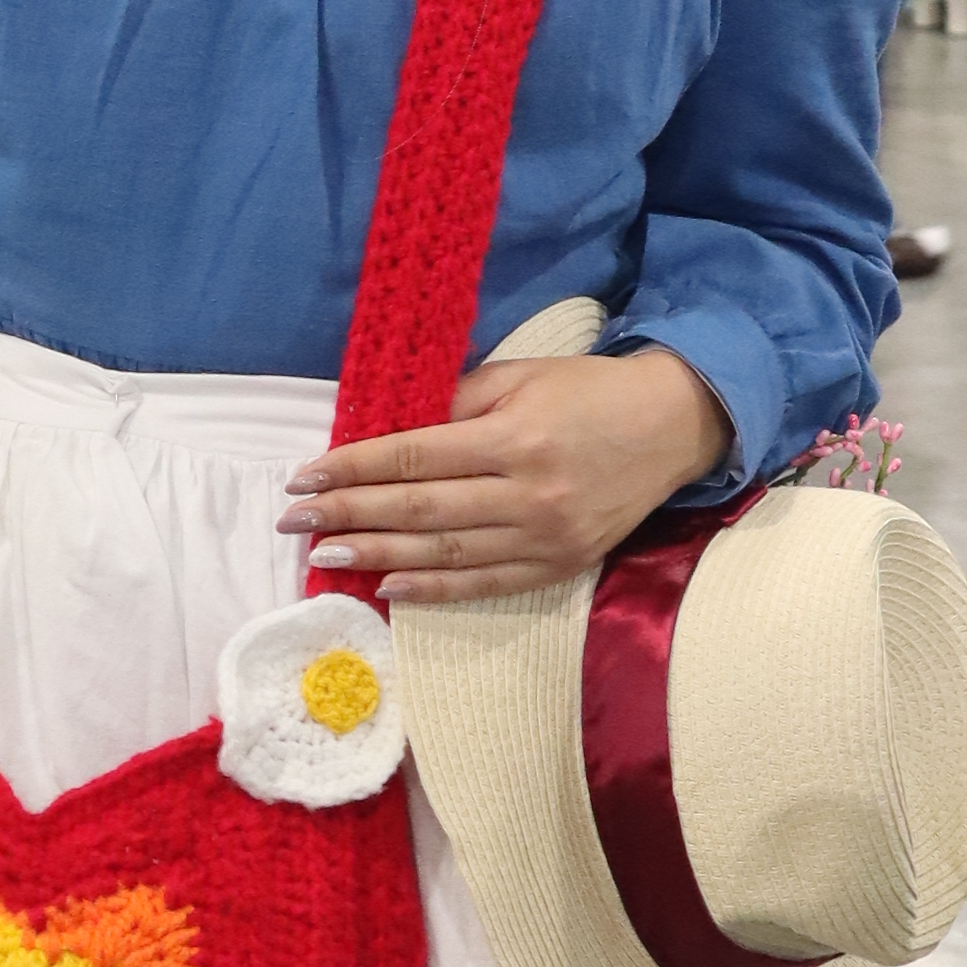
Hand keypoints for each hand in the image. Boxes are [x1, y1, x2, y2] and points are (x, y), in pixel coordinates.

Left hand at [279, 343, 729, 602]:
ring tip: (326, 554)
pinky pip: (485, 584)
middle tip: (294, 521)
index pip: (413, 458)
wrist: (671, 427)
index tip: (304, 476)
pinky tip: (388, 586)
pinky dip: (433, 589)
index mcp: (514, 437)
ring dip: (377, 555)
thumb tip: (387, 432)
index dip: (353, 468)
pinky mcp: (560, 564)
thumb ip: (455, 404)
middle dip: (349, 514)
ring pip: (444, 553)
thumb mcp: (520, 377)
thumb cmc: (587, 391)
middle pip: (419, 510)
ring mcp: (544, 536)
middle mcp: (527, 492)